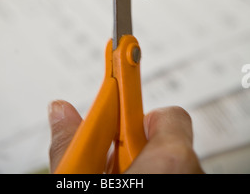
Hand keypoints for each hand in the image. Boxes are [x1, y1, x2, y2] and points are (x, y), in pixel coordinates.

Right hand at [48, 100, 203, 173]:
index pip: (164, 112)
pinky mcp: (190, 187)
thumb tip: (59, 110)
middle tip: (104, 159)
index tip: (119, 70)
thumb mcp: (81, 175)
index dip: (132, 98)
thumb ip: (70, 143)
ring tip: (114, 177)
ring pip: (167, 159)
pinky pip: (174, 174)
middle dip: (129, 142)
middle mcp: (191, 170)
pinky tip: (128, 185)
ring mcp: (192, 181)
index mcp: (171, 159)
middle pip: (160, 136)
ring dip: (141, 162)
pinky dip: (154, 174)